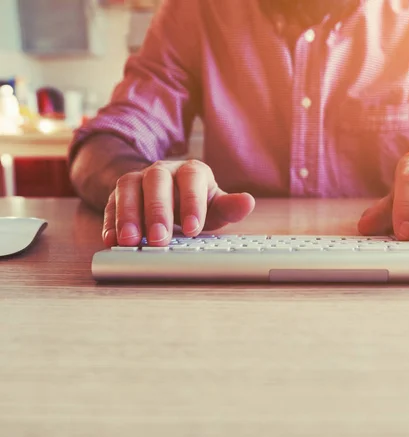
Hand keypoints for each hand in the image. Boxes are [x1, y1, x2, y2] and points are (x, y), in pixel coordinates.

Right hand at [102, 160, 254, 246]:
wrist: (171, 198)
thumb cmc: (198, 205)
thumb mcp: (216, 207)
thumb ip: (230, 207)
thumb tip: (248, 202)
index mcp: (191, 171)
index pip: (191, 181)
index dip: (192, 204)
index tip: (192, 230)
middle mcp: (162, 170)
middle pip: (156, 181)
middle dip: (157, 211)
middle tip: (160, 239)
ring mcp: (137, 179)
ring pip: (128, 188)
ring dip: (128, 215)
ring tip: (131, 242)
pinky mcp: (117, 195)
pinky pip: (110, 203)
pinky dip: (109, 222)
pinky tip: (111, 240)